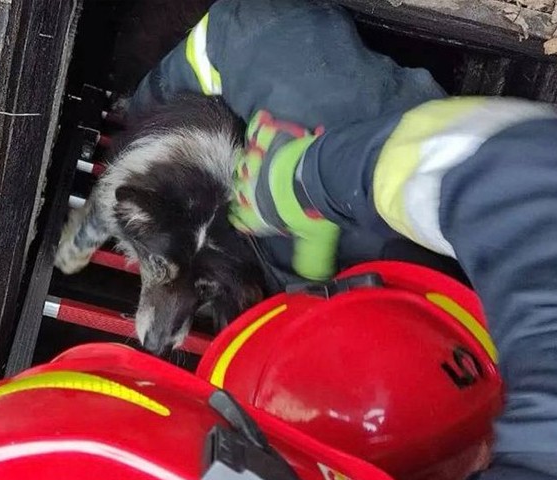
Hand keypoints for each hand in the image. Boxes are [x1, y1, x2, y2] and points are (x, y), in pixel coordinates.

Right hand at [229, 110, 340, 280]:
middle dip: (246, 187)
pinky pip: (258, 129)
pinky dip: (260, 125)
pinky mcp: (266, 140)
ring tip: (259, 157)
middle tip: (258, 184)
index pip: (240, 219)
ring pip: (245, 160)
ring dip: (252, 160)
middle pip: (239, 187)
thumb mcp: (314, 243)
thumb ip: (311, 260)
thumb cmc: (311, 214)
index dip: (245, 217)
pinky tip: (264, 120)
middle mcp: (247, 188)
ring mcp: (254, 162)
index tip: (248, 215)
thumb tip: (316, 281)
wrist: (317, 180)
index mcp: (254, 215)